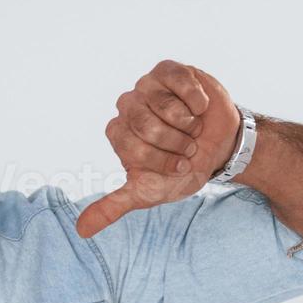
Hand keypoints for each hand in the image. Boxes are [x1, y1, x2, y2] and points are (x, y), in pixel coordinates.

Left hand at [75, 60, 241, 238]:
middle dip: (174, 142)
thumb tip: (80, 231)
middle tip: (187, 146)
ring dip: (187, 122)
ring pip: (163, 104)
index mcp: (118, 133)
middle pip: (144, 125)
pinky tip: (200, 106)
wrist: (221, 149)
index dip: (160, 159)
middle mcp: (127, 107)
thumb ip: (113, 207)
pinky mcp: (169, 70)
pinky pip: (179, 79)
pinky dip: (195, 98)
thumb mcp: (147, 193)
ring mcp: (147, 86)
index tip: (177, 165)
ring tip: (193, 127)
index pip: (131, 146)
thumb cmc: (182, 169)